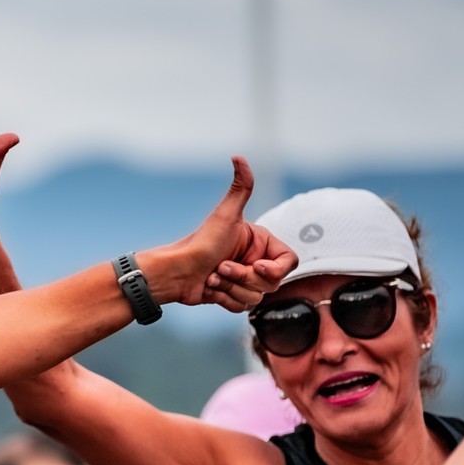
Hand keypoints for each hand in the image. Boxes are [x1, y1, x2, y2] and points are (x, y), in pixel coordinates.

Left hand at [145, 158, 297, 311]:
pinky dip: (224, 299)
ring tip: (212, 276)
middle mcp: (255, 260)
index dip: (275, 269)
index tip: (257, 267)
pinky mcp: (232, 296)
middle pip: (272, 283)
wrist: (174, 272)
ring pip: (256, 297)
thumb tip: (238, 157)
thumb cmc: (199, 243)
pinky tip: (209, 287)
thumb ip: (240, 188)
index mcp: (261, 243)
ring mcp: (244, 279)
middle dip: (243, 278)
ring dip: (231, 288)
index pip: (289, 263)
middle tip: (220, 268)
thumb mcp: (225, 216)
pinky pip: (242, 308)